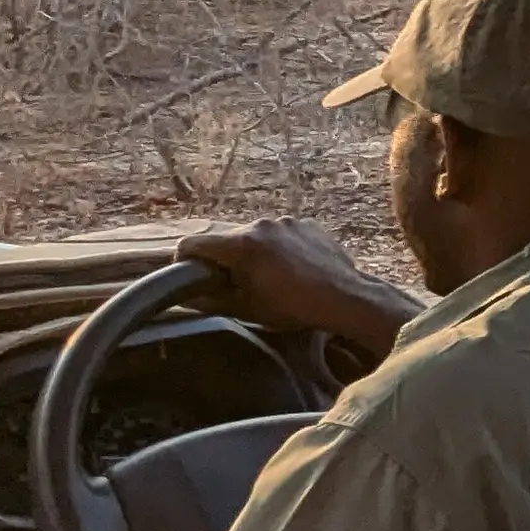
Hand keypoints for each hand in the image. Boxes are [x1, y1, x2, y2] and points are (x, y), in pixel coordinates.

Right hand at [178, 219, 415, 355]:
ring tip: (270, 277)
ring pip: (256, 235)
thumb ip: (210, 301)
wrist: (344, 297)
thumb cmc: (293, 308)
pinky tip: (293, 268)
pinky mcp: (306, 223)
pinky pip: (281, 232)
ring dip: (255, 252)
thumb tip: (185, 298)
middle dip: (225, 259)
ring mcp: (286, 221)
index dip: (184, 259)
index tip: (188, 273)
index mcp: (242, 245)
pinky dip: (279, 247)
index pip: (194, 243)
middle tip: (236, 283)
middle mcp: (261, 225)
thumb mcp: (247, 309)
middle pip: (227, 239)